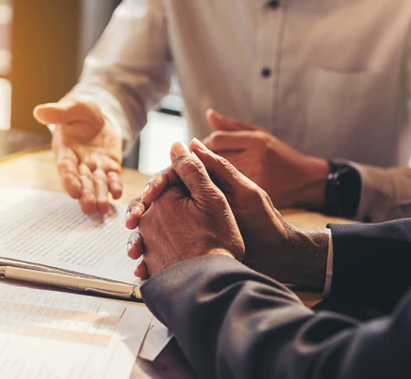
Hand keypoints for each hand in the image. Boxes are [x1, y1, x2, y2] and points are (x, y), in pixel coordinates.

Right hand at [34, 100, 122, 214]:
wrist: (100, 117)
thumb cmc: (81, 111)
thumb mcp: (73, 107)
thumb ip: (59, 112)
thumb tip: (39, 111)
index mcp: (65, 151)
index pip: (66, 169)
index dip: (69, 180)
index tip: (73, 192)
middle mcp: (78, 163)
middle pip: (82, 181)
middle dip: (85, 194)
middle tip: (89, 208)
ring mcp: (95, 167)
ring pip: (97, 184)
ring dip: (100, 196)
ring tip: (102, 208)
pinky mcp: (110, 167)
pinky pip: (112, 179)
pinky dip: (115, 186)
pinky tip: (118, 193)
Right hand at [127, 139, 328, 289]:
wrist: (278, 258)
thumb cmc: (266, 222)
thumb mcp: (244, 192)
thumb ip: (218, 168)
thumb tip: (190, 143)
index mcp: (206, 186)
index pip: (172, 178)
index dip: (156, 186)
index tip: (147, 197)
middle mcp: (195, 203)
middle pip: (158, 203)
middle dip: (140, 213)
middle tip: (132, 223)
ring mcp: (192, 225)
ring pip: (156, 228)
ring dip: (141, 239)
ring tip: (134, 252)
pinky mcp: (191, 246)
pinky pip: (164, 249)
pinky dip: (152, 258)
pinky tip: (144, 268)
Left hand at [201, 109, 328, 208]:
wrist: (307, 181)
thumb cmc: (280, 155)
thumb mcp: (260, 135)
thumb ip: (232, 126)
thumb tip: (208, 114)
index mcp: (256, 142)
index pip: (217, 140)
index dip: (203, 145)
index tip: (198, 149)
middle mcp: (255, 160)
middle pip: (213, 159)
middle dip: (200, 161)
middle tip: (194, 164)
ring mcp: (256, 180)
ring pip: (217, 178)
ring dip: (205, 176)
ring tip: (201, 176)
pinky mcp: (255, 198)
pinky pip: (227, 193)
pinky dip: (217, 190)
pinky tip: (214, 190)